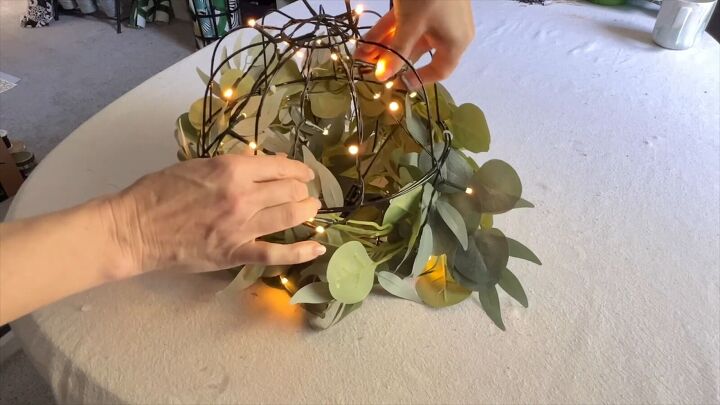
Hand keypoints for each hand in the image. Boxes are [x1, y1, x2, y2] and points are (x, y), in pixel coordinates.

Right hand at [107, 154, 324, 273]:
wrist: (135, 228)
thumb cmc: (158, 192)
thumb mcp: (197, 165)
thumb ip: (232, 165)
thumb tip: (265, 164)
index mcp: (231, 168)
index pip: (280, 166)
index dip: (299, 170)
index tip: (305, 174)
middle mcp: (243, 195)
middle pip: (289, 190)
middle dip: (303, 191)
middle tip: (306, 194)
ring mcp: (241, 226)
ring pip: (289, 216)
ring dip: (306, 212)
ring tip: (312, 210)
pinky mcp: (235, 252)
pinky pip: (277, 253)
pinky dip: (301, 251)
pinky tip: (318, 248)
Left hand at [356, 0, 474, 87]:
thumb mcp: (411, 25)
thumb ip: (396, 52)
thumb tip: (382, 77)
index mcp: (456, 42)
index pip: (441, 71)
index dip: (418, 80)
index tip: (395, 83)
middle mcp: (449, 32)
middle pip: (418, 53)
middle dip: (391, 59)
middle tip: (368, 68)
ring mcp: (438, 16)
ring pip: (409, 36)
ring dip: (385, 45)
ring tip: (361, 53)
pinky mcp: (426, 3)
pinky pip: (406, 22)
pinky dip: (389, 30)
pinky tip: (367, 39)